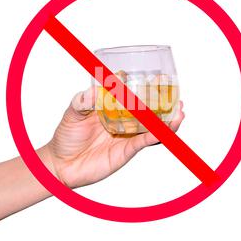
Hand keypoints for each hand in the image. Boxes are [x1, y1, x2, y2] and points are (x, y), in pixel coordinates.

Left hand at [42, 87, 184, 188]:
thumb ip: (81, 102)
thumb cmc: (66, 137)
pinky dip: (155, 136)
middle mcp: (123, 122)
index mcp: (112, 109)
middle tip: (176, 94)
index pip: (133, 96)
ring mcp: (126, 136)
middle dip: (165, 104)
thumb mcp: (72, 113)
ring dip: (167, 121)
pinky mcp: (126, 151)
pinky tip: (163, 130)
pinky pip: (144, 142)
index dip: (145, 87)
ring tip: (179, 111)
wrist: (61, 164)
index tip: (155, 76)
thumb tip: (94, 91)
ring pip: (152, 128)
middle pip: (149, 112)